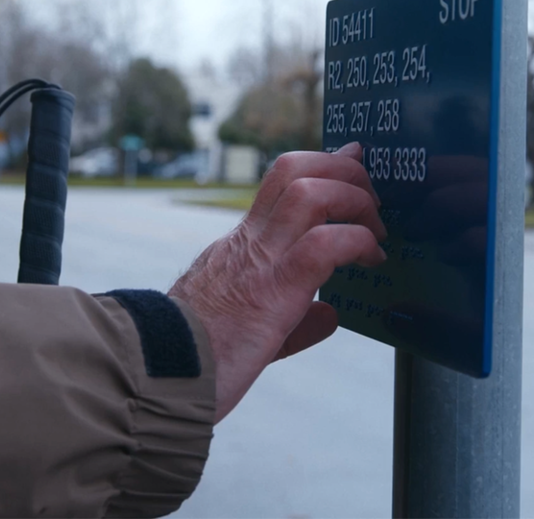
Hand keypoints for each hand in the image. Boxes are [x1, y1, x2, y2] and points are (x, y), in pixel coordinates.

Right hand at [169, 143, 386, 422]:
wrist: (160, 376)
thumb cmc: (199, 361)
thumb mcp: (250, 327)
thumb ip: (293, 318)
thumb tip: (329, 314)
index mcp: (240, 247)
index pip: (281, 184)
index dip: (322, 163)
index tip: (351, 157)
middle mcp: (248, 241)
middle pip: (293, 168)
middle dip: (342, 169)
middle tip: (371, 199)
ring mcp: (259, 260)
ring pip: (309, 192)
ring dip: (353, 198)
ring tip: (373, 228)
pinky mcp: (273, 289)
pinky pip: (323, 244)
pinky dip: (356, 241)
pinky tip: (370, 259)